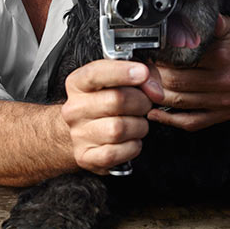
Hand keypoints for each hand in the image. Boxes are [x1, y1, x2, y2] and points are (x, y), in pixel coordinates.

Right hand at [61, 60, 163, 174]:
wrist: (85, 132)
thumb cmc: (108, 101)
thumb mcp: (124, 78)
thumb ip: (144, 75)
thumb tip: (155, 91)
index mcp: (78, 83)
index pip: (95, 74)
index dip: (121, 72)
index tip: (142, 73)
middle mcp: (74, 108)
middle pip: (116, 100)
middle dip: (141, 102)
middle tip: (145, 104)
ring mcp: (78, 134)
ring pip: (119, 129)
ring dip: (138, 126)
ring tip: (137, 123)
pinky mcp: (86, 156)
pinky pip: (117, 153)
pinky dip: (132, 147)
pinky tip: (130, 140)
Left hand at [147, 15, 229, 130]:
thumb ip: (206, 23)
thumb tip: (181, 18)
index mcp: (221, 57)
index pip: (179, 63)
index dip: (157, 62)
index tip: (145, 58)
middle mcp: (223, 82)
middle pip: (175, 85)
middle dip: (152, 80)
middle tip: (138, 74)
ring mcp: (224, 102)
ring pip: (180, 104)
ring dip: (157, 98)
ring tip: (142, 90)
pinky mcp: (225, 114)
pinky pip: (193, 122)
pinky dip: (171, 120)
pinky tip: (156, 113)